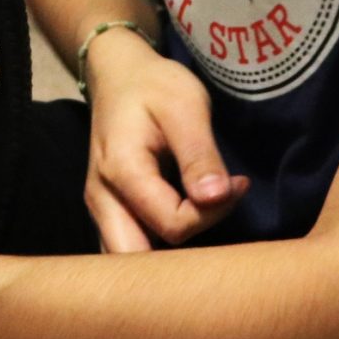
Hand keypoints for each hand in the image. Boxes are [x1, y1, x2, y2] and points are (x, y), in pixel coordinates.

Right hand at [81, 29, 249, 251]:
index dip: (213, 213)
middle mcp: (102, 200)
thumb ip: (199, 155)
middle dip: (183, 253)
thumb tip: (215, 198)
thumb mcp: (185, 106)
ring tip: (203, 218)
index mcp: (122, 172)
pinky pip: (127, 247)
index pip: (173, 224)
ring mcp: (100, 209)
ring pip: (127, 261)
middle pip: (138, 261)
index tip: (238, 184)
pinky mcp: (108, 212)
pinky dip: (154, 250)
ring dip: (167, 257)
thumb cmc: (154, 87)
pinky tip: (184, 224)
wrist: (119, 76)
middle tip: (217, 213)